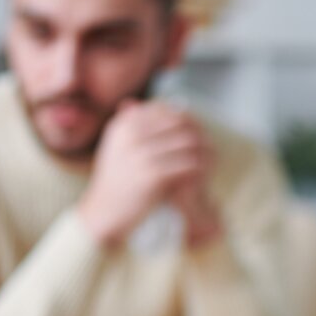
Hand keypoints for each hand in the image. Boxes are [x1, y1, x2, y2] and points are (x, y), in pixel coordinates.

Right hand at [78, 100, 218, 246]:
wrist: (104, 212)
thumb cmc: (117, 181)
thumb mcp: (122, 145)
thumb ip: (149, 124)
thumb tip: (180, 103)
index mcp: (124, 124)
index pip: (165, 110)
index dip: (185, 119)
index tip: (197, 131)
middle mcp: (131, 134)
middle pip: (178, 123)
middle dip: (197, 133)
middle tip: (209, 145)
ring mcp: (141, 154)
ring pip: (187, 143)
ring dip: (202, 150)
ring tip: (211, 159)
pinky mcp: (152, 174)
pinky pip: (187, 164)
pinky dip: (199, 167)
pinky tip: (204, 174)